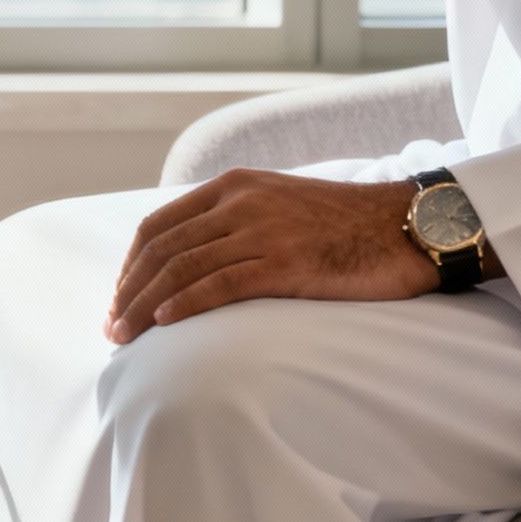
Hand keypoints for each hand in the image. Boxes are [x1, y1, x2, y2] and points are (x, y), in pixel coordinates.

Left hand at [105, 169, 435, 344]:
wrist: (408, 225)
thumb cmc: (345, 224)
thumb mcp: (277, 203)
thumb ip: (234, 220)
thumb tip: (192, 258)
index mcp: (232, 185)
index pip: (158, 226)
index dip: (130, 265)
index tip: (119, 296)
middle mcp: (239, 201)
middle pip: (161, 249)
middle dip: (128, 291)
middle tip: (112, 326)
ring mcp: (262, 230)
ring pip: (183, 268)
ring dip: (146, 305)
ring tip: (126, 336)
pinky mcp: (286, 261)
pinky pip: (221, 283)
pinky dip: (185, 304)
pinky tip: (165, 324)